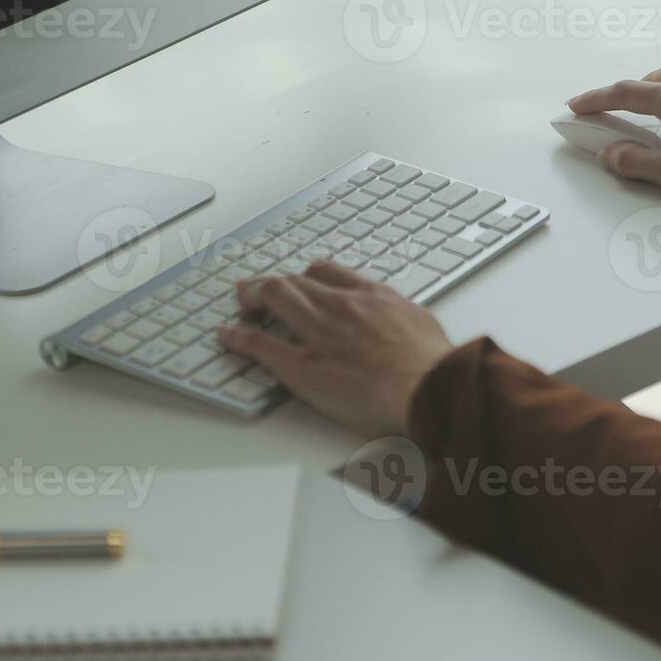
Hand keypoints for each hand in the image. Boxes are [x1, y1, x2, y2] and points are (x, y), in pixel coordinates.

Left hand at [218, 263, 454, 437]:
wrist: (429, 388)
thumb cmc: (434, 367)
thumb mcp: (424, 326)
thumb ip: (405, 320)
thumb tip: (409, 328)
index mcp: (371, 297)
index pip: (329, 272)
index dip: (307, 275)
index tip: (300, 280)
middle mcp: (340, 307)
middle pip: (294, 280)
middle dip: (272, 283)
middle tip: (258, 290)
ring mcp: (318, 333)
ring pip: (273, 297)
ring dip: (252, 297)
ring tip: (242, 304)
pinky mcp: (302, 366)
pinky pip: (259, 343)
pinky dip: (237, 336)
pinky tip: (226, 336)